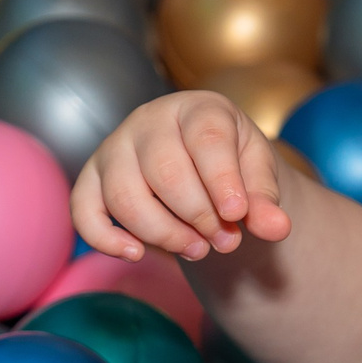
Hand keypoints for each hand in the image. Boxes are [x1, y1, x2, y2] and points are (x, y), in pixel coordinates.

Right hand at [74, 91, 292, 262]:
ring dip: (163, 233)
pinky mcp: (91, 180)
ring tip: (198, 249)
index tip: (238, 215)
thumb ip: (266, 200)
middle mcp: (148, 122)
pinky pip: (84, 211)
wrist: (198, 162)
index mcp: (196, 109)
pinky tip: (137, 253)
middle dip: (198, 215)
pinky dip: (106, 238)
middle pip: (164, 171)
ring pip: (125, 196)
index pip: (206, 138)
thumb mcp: (256, 174)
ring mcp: (114, 149)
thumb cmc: (229, 162)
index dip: (222, 180)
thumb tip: (277, 229)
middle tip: (226, 240)